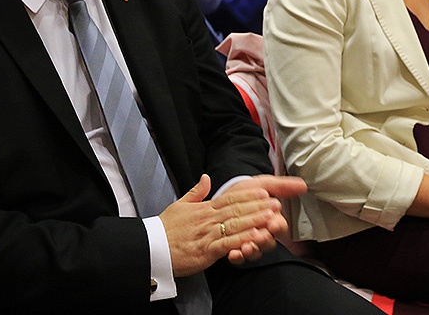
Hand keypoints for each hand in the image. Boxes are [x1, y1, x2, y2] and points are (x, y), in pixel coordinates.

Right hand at [160, 174, 306, 275]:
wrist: (152, 248)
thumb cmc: (166, 229)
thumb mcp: (180, 204)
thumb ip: (197, 191)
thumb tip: (206, 177)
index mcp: (205, 209)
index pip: (230, 198)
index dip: (248, 195)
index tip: (264, 192)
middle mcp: (209, 219)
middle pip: (237, 210)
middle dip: (258, 207)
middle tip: (276, 203)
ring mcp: (208, 235)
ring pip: (235, 225)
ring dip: (255, 221)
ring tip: (271, 218)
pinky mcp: (206, 251)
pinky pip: (227, 244)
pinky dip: (242, 240)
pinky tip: (255, 237)